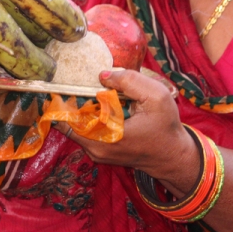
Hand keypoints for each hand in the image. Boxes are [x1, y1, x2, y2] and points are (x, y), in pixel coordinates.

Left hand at [56, 69, 199, 190]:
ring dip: (78, 109)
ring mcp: (96, 152)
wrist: (173, 156)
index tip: (60, 85)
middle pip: (68, 121)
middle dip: (69, 101)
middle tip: (73, 84)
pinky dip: (86, 117)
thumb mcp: (156, 97)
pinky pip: (83, 132)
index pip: (69, 118)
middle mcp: (96, 147)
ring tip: (87, 92)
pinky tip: (98, 105)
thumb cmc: (165, 127)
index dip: (62, 100)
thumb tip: (102, 75)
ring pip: (75, 126)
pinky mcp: (99, 152)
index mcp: (107, 135)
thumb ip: (129, 81)